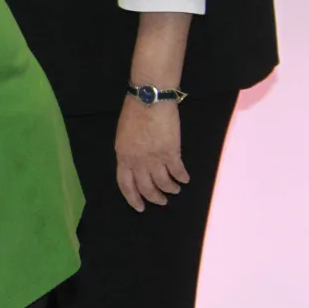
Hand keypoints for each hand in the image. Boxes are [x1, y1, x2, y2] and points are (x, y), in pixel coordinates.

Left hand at [115, 96, 189, 211]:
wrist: (150, 100)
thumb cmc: (134, 112)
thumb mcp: (123, 135)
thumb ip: (128, 151)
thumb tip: (135, 163)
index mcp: (123, 155)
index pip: (125, 184)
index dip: (133, 198)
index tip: (140, 207)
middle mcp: (137, 161)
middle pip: (146, 188)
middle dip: (155, 198)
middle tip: (162, 202)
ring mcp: (154, 158)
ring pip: (163, 184)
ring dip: (170, 189)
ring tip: (175, 190)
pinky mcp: (171, 153)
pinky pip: (178, 172)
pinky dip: (182, 178)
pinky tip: (185, 179)